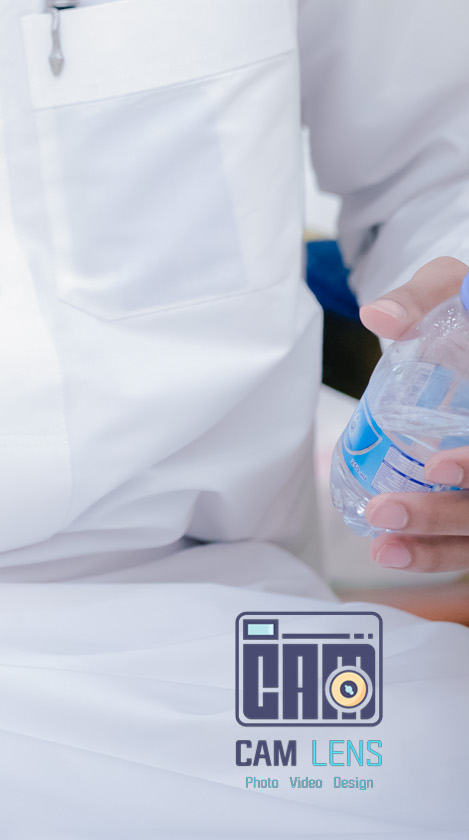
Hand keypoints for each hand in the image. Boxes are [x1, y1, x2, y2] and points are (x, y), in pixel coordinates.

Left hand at [358, 256, 468, 571]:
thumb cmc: (468, 306)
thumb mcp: (454, 285)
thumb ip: (422, 298)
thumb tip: (379, 317)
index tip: (438, 467)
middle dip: (448, 514)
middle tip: (386, 512)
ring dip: (442, 546)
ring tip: (385, 548)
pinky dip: (442, 551)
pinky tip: (398, 554)